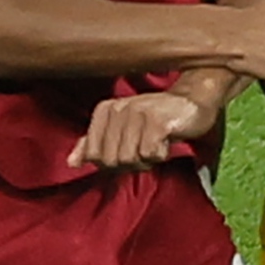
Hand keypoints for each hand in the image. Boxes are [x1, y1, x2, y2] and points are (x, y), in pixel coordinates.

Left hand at [68, 91, 217, 171]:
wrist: (194, 102)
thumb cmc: (156, 118)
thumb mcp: (122, 129)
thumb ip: (94, 144)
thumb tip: (71, 163)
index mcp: (105, 111)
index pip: (94, 155)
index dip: (113, 161)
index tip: (131, 148)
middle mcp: (118, 108)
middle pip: (111, 161)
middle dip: (131, 162)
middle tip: (146, 147)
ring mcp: (137, 113)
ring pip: (130, 160)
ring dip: (147, 159)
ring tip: (156, 143)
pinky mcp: (157, 121)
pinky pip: (150, 154)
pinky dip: (160, 155)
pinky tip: (167, 141)